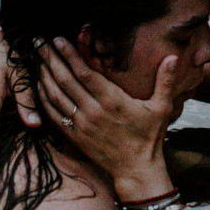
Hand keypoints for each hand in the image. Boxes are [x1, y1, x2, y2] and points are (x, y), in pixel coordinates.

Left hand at [38, 38, 178, 203]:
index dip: (69, 54)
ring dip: (43, 75)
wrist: (136, 170)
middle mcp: (94, 112)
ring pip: (56, 96)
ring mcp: (82, 125)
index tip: (58, 39)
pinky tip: (37, 86)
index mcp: (113, 101)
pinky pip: (53, 115)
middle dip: (50, 59)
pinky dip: (43, 99)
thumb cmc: (150, 137)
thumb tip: (174, 57)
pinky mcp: (75, 136)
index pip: (85, 73)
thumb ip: (165, 81)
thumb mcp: (162, 108)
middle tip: (38, 42)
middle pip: (65, 80)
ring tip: (35, 58)